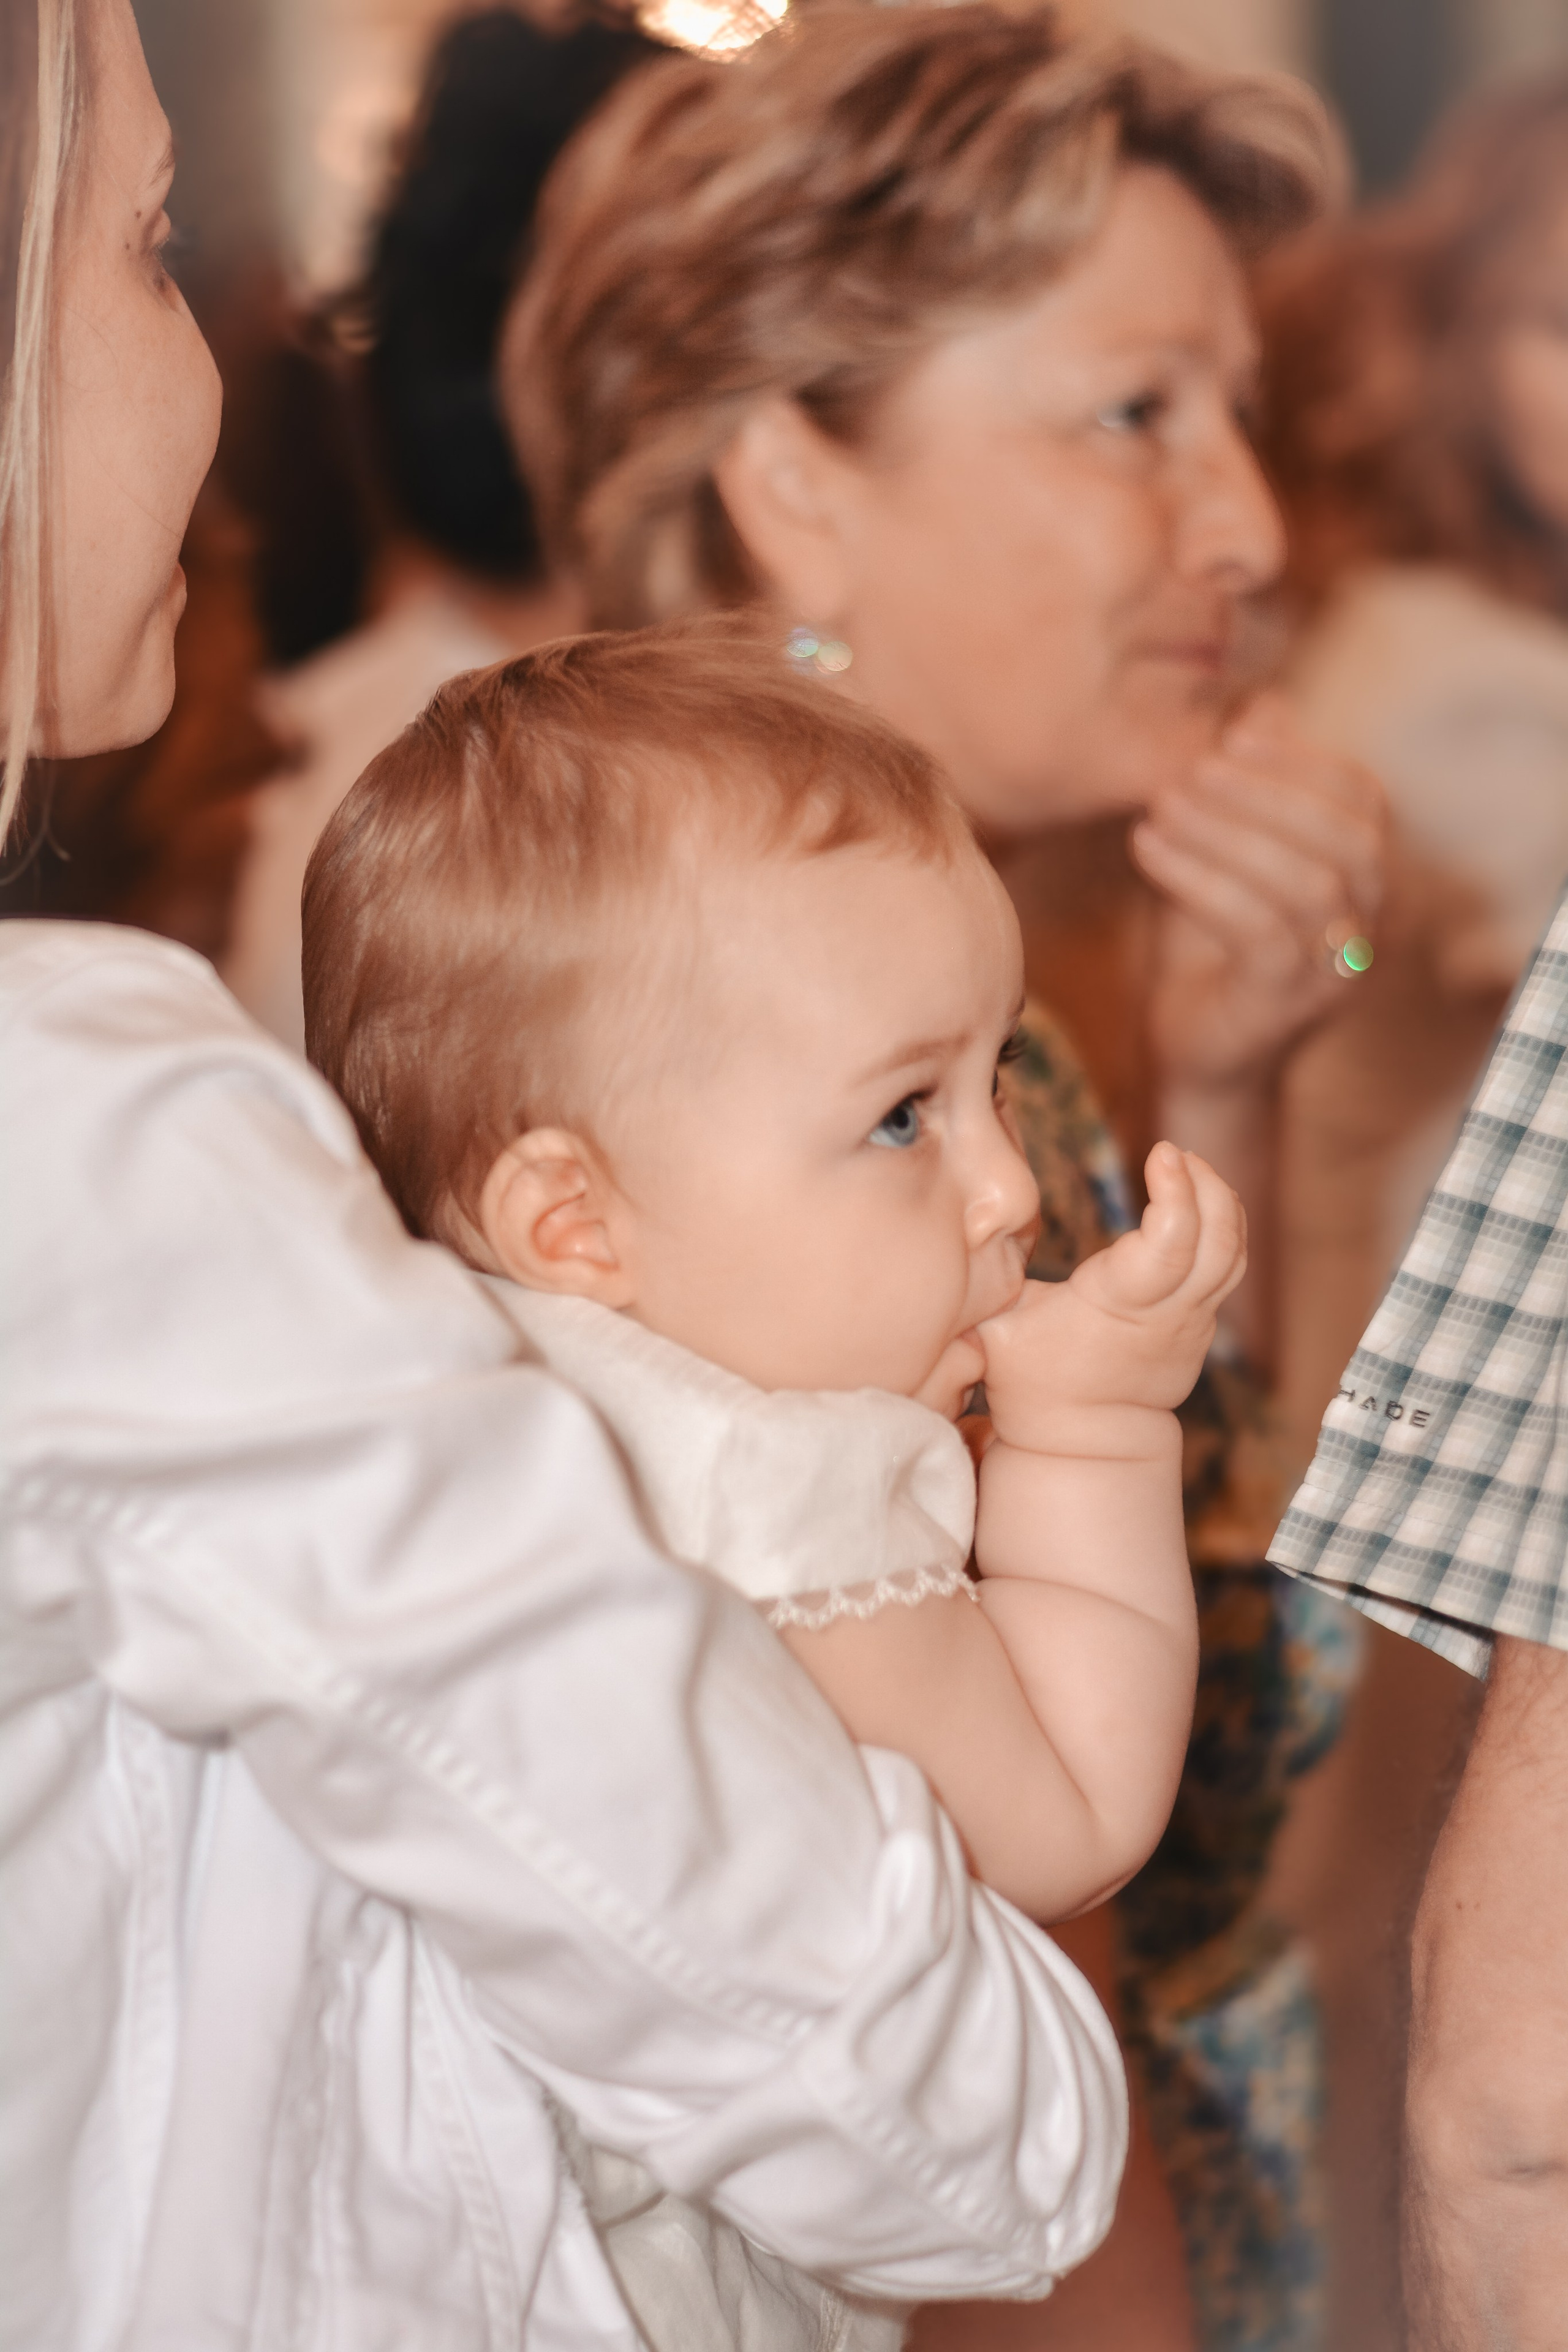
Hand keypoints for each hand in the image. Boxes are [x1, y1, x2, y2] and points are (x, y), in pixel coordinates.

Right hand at [978, 1145, 1245, 1446]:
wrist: (1082, 1443)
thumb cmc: (1029, 1380)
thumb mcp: (992, 1328)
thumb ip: (983, 1276)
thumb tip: (963, 1219)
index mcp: (1118, 1307)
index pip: (1170, 1246)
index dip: (1177, 1194)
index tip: (1162, 1152)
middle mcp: (1166, 1315)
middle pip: (1219, 1244)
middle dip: (1206, 1186)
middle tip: (1175, 1153)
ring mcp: (1191, 1324)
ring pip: (1232, 1255)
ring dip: (1220, 1203)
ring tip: (1189, 1166)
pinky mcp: (1199, 1326)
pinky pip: (1228, 1269)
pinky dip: (1223, 1227)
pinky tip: (1201, 1198)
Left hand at [1131, 692, 1387, 1094]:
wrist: (1199, 1057)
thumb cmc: (1213, 951)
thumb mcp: (1231, 857)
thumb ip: (1252, 792)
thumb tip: (1262, 703)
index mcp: (1370, 883)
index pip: (1366, 799)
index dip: (1303, 758)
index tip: (1234, 731)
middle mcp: (1372, 926)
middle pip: (1347, 836)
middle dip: (1267, 790)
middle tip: (1191, 766)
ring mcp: (1337, 970)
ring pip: (1304, 880)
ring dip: (1226, 831)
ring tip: (1160, 804)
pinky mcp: (1288, 1002)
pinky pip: (1254, 927)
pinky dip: (1196, 878)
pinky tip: (1145, 848)